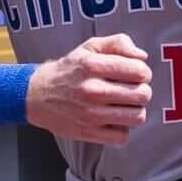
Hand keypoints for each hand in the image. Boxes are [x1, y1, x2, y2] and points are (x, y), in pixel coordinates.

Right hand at [27, 35, 149, 145]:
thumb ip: (118, 43)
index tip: (136, 74)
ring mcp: (91, 114)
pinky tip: (113, 120)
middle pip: (142, 95)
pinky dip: (122, 129)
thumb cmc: (69, 70)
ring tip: (125, 106)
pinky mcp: (89, 133)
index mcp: (93, 66)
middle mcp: (92, 90)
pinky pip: (122, 136)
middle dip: (142, 91)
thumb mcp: (90, 47)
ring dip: (135, 111)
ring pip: (137, 117)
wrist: (37, 95)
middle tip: (132, 90)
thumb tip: (142, 57)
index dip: (143, 72)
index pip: (139, 71)